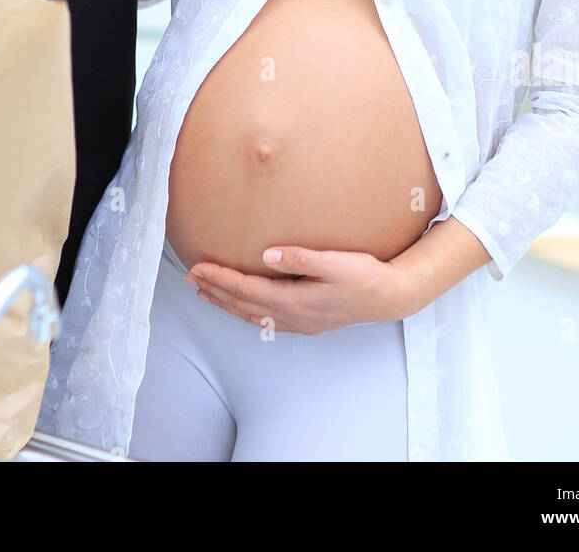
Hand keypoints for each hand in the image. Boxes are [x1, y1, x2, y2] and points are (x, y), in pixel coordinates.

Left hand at [183, 245, 407, 333]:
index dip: (220, 278)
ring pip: (251, 315)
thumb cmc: (365, 276)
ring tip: (205, 292)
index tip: (198, 266)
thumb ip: (301, 258)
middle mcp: (291, 316)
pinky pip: (264, 320)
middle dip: (215, 290)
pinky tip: (241, 306)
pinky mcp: (305, 322)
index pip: (247, 289)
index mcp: (294, 300)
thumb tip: (268, 255)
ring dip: (226, 303)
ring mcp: (298, 323)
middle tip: (189, 277)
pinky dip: (245, 311)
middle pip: (243, 304)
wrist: (389, 297)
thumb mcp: (336, 262)